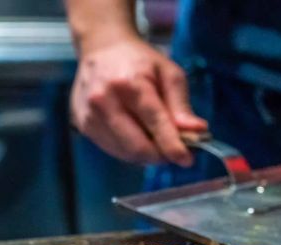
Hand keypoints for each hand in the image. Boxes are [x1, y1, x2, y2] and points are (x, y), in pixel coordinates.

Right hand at [70, 36, 207, 166]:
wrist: (103, 48)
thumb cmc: (141, 62)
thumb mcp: (170, 75)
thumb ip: (182, 106)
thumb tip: (198, 131)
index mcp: (129, 84)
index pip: (155, 124)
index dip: (173, 147)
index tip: (188, 160)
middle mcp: (104, 100)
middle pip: (138, 147)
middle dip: (162, 155)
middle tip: (177, 151)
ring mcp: (89, 114)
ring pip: (126, 153)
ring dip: (148, 155)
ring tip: (158, 140)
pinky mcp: (83, 125)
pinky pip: (114, 150)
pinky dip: (132, 151)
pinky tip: (140, 136)